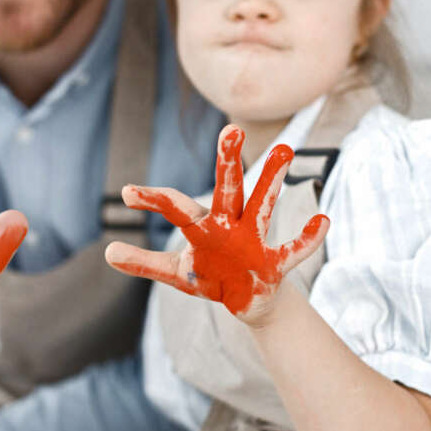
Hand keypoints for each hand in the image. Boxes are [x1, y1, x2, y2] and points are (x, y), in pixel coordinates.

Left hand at [104, 124, 327, 323]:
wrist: (248, 300)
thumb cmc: (212, 276)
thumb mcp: (178, 273)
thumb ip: (146, 263)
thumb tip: (108, 253)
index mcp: (204, 226)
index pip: (177, 206)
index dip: (153, 200)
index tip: (126, 193)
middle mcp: (230, 224)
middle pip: (228, 188)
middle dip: (228, 161)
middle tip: (231, 130)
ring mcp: (254, 240)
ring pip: (263, 206)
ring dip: (272, 181)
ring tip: (285, 151)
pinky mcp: (274, 263)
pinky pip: (293, 250)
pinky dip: (308, 239)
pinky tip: (322, 221)